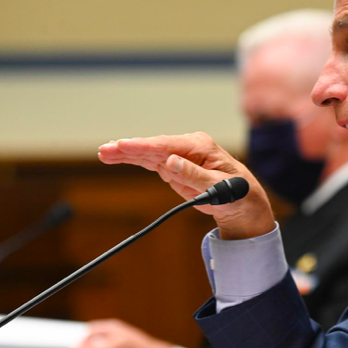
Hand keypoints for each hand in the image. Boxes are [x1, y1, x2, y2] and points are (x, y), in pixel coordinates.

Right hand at [98, 132, 274, 239]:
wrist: (243, 202)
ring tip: (104, 152)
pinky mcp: (175, 167)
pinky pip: (151, 162)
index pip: (166, 145)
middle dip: (129, 148)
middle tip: (106, 150)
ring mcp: (180, 156)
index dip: (143, 146)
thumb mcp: (219, 188)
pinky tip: (117, 157)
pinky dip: (135, 159)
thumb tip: (171, 162)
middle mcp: (188, 147)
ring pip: (149, 153)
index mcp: (200, 146)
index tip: (123, 146)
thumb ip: (195, 176)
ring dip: (127, 153)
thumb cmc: (236, 193)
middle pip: (154, 147)